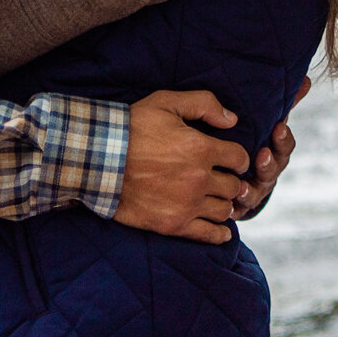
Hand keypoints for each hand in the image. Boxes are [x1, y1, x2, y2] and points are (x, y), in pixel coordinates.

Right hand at [113, 90, 251, 244]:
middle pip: (234, 186)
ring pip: (224, 210)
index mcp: (201, 148)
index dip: (238, 158)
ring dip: (223, 203)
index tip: (232, 160)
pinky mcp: (173, 224)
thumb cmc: (130, 128)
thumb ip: (204, 104)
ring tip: (216, 198)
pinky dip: (219, 233)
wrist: (98, 159)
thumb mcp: (165, 102)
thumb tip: (232, 119)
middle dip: (231, 181)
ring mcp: (187, 204)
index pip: (239, 158)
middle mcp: (199, 179)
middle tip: (223, 179)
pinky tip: (222, 230)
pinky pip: (208, 234)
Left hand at [233, 77, 308, 219]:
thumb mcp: (265, 121)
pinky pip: (237, 209)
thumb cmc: (252, 141)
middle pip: (272, 171)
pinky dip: (234, 206)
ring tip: (242, 185)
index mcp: (274, 151)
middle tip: (262, 155)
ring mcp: (253, 191)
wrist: (231, 172)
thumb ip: (285, 102)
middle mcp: (266, 173)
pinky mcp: (236, 206)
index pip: (284, 147)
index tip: (278, 127)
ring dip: (251, 189)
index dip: (283, 139)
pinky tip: (228, 202)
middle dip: (268, 164)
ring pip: (255, 193)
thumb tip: (307, 79)